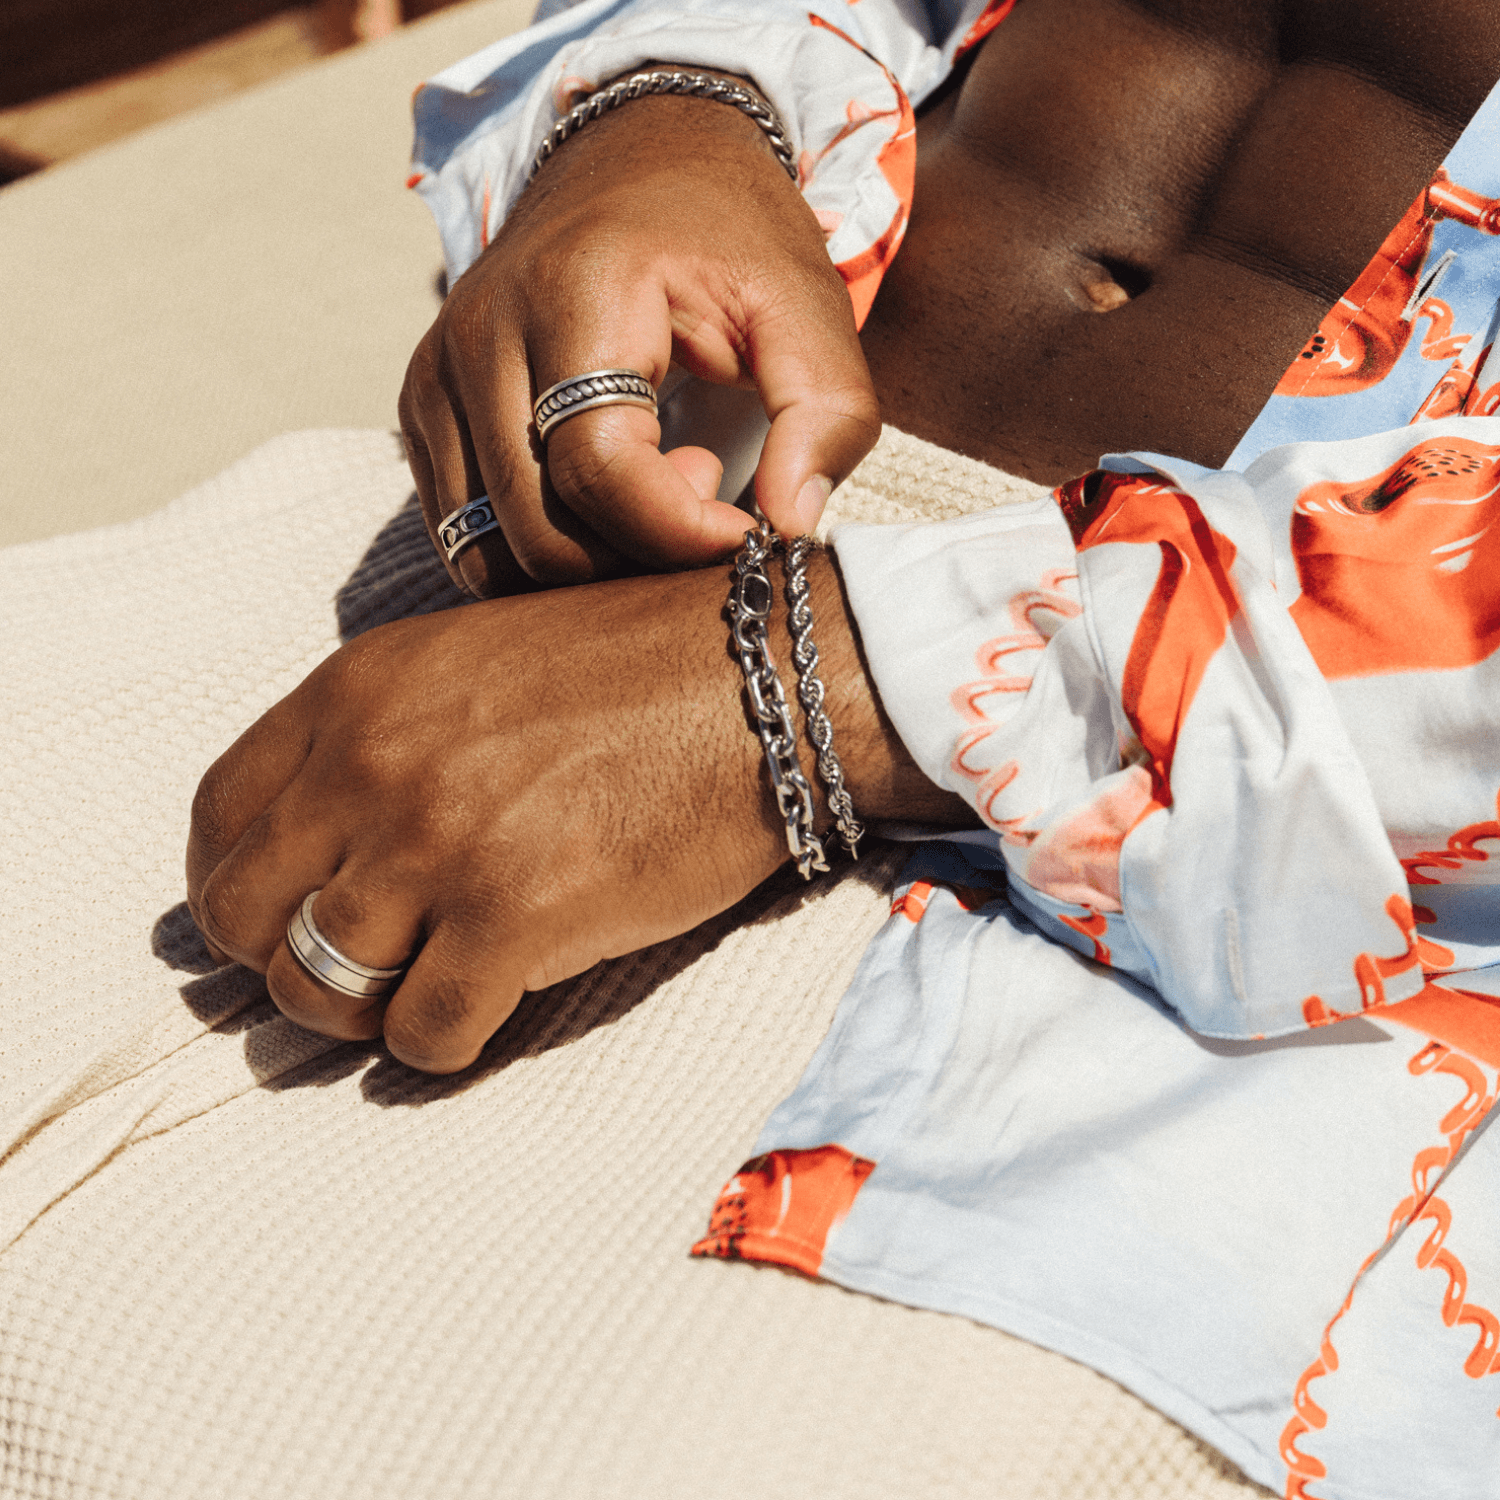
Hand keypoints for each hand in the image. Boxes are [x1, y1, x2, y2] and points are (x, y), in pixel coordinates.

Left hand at [185, 557, 968, 1072]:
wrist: (769, 682)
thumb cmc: (642, 668)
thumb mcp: (477, 659)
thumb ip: (384, 732)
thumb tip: (328, 837)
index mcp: (357, 692)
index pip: (217, 819)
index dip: (238, 885)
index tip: (284, 912)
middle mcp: (373, 766)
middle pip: (240, 917)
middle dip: (283, 959)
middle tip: (353, 969)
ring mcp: (438, 847)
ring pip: (314, 991)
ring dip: (361, 1012)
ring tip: (424, 989)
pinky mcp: (515, 922)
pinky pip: (420, 1038)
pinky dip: (444, 1042)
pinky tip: (491, 1006)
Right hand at [399, 83, 880, 593]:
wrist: (634, 156)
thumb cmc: (725, 238)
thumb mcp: (806, 305)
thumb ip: (825, 414)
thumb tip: (790, 528)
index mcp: (574, 295)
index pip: (600, 471)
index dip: (681, 532)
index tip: (745, 526)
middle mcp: (482, 337)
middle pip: (541, 533)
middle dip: (637, 553)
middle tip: (703, 485)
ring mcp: (437, 377)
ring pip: (489, 552)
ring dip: (586, 560)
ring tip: (652, 485)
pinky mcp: (422, 409)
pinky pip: (462, 536)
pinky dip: (539, 550)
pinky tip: (601, 493)